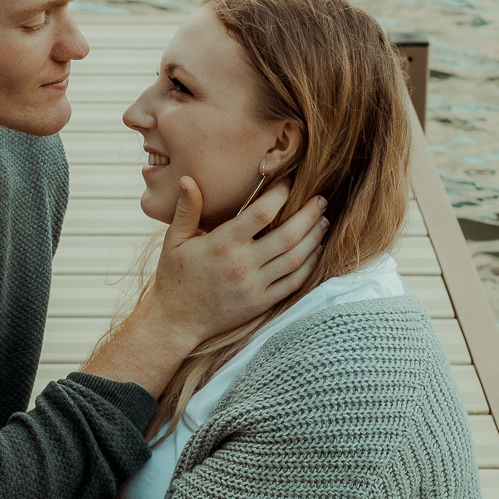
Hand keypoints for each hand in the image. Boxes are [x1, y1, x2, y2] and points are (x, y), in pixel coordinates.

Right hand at [79, 177, 324, 397]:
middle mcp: (241, 264)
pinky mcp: (261, 303)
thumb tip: (187, 178)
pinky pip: (294, 282)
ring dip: (315, 237)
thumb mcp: (174, 240)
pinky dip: (310, 265)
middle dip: (309, 214)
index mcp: (222, 243)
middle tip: (321, 199)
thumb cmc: (174, 276)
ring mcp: (254, 286)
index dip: (281, 194)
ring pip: (296, 258)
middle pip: (288, 235)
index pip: (261, 213)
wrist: (176, 320)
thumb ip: (187, 209)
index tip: (291, 181)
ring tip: (324, 220)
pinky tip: (316, 250)